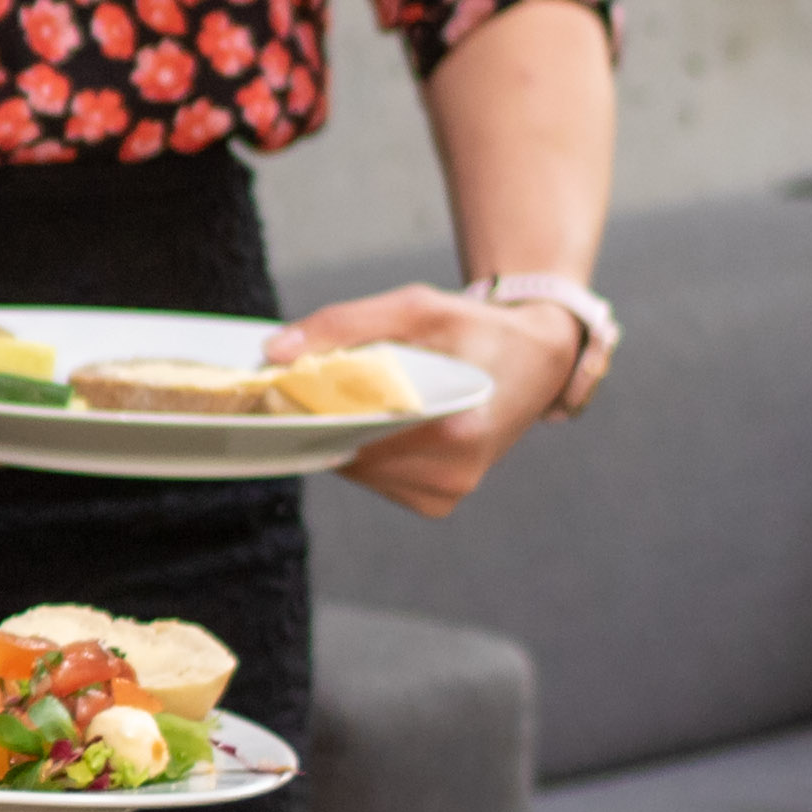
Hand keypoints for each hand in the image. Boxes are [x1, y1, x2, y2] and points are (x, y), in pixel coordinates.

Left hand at [277, 285, 581, 518]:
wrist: (537, 360)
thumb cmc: (475, 330)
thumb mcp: (416, 309)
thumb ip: (344, 325)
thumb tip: (274, 352)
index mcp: (455, 431)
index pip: (352, 432)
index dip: (310, 409)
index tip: (282, 387)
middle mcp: (453, 474)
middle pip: (348, 453)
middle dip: (323, 419)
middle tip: (313, 385)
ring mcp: (446, 493)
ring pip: (357, 468)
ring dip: (344, 435)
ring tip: (355, 398)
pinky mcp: (438, 501)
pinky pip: (375, 477)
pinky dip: (364, 449)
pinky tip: (378, 420)